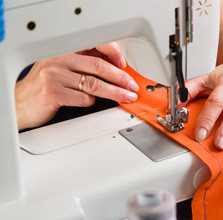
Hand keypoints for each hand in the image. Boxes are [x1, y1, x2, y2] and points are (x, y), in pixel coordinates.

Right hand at [15, 41, 137, 129]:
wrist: (21, 103)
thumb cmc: (46, 86)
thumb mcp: (63, 68)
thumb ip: (84, 65)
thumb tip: (116, 68)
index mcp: (63, 50)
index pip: (94, 44)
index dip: (113, 52)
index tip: (124, 64)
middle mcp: (58, 60)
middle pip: (98, 66)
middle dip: (120, 77)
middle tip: (132, 86)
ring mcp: (54, 76)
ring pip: (94, 84)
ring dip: (115, 92)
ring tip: (126, 96)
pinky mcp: (53, 93)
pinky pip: (83, 98)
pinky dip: (92, 102)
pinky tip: (92, 102)